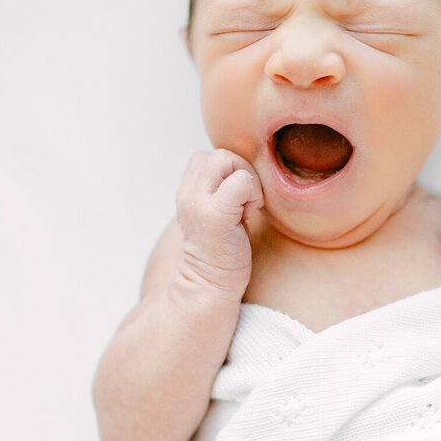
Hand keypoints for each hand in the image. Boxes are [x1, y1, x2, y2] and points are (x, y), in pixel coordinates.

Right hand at [175, 148, 264, 300]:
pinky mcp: (214, 216)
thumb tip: (243, 168)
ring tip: (245, 209)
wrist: (209, 286)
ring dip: (246, 180)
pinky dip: (252, 193)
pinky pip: (241, 182)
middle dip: (241, 173)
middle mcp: (187, 194)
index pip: (208, 157)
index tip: (236, 200)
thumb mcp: (214, 211)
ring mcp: (198, 204)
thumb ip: (219, 189)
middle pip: (219, 154)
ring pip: (227, 159)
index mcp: (187, 192)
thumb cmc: (222, 251)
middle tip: (244, 203)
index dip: (229, 173)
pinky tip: (248, 216)